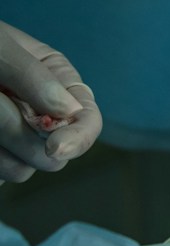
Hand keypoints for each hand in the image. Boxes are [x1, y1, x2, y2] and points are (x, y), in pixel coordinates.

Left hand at [0, 21, 101, 181]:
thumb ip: (31, 75)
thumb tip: (67, 110)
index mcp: (54, 81)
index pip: (86, 120)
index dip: (79, 137)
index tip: (54, 147)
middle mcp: (36, 113)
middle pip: (53, 155)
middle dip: (19, 136)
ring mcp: (7, 138)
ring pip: (19, 170)